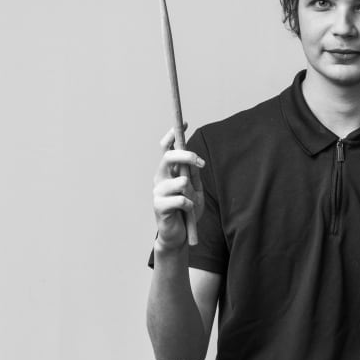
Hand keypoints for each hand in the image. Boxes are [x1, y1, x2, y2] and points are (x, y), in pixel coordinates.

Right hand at [152, 126, 205, 250]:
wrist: (179, 236)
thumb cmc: (187, 211)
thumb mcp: (195, 189)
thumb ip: (193, 174)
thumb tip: (194, 158)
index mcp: (168, 172)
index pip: (166, 148)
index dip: (173, 134)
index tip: (184, 122)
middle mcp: (160, 178)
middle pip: (169, 157)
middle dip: (187, 155)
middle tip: (201, 163)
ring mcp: (158, 192)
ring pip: (180, 181)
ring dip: (192, 193)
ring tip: (191, 204)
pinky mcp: (159, 206)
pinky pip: (181, 200)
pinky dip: (189, 206)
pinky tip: (186, 213)